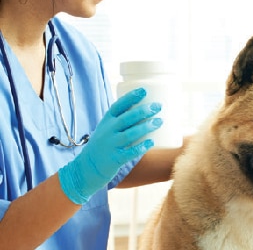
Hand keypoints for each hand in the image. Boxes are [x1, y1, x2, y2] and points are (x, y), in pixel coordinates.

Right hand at [58, 88, 162, 203]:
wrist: (86, 168)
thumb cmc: (103, 144)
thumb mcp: (107, 128)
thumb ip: (122, 119)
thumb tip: (147, 108)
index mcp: (106, 121)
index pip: (118, 106)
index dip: (131, 97)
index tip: (144, 90)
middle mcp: (107, 132)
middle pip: (126, 119)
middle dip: (143, 111)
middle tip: (158, 106)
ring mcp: (110, 146)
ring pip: (130, 134)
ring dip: (146, 127)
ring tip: (160, 121)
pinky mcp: (115, 159)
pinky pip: (130, 152)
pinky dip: (141, 147)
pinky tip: (151, 142)